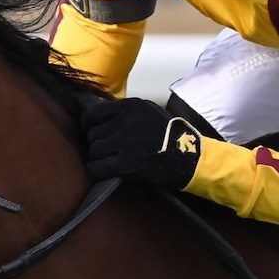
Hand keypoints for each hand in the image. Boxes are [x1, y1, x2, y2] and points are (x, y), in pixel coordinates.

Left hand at [79, 98, 202, 189]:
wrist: (190, 158)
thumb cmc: (170, 136)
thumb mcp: (149, 112)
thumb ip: (125, 112)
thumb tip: (93, 112)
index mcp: (133, 106)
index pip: (94, 113)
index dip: (88, 125)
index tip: (91, 132)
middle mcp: (128, 121)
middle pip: (93, 134)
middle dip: (97, 145)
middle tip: (106, 152)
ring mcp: (128, 142)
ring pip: (94, 150)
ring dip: (98, 159)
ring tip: (109, 162)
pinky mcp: (128, 163)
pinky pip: (97, 167)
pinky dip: (96, 171)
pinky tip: (102, 172)